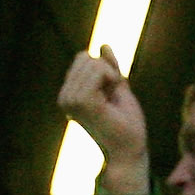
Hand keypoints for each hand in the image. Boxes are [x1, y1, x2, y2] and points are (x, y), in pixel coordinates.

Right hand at [57, 50, 150, 194]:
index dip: (104, 70)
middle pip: (85, 57)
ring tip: (111, 102)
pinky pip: (98, 70)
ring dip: (111, 77)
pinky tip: (111, 100)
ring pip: (92, 62)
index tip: (110, 94)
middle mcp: (64, 97)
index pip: (82, 58)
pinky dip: (112, 79)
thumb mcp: (118, 88)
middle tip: (112, 99)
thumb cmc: (126, 124)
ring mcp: (70, 100)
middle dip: (107, 71)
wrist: (129, 149)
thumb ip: (110, 68)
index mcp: (68, 95)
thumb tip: (104, 44)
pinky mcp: (81, 102)